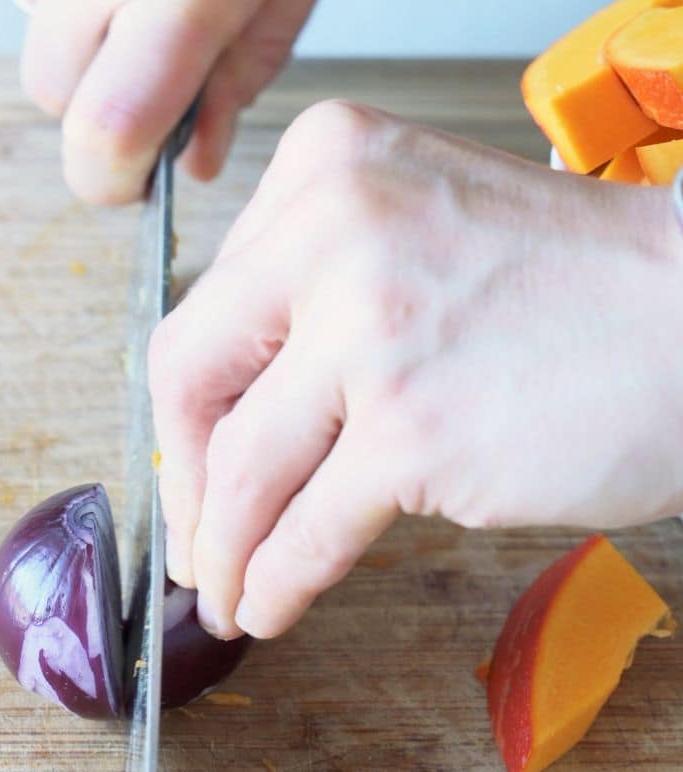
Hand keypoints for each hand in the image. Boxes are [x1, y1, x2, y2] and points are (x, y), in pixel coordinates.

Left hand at [149, 100, 682, 638]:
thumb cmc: (584, 288)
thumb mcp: (424, 234)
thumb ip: (324, 298)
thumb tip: (236, 418)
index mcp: (327, 165)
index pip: (208, 308)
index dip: (188, 412)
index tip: (191, 467)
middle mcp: (332, 229)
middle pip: (193, 378)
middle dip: (186, 487)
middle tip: (196, 547)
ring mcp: (369, 330)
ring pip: (243, 469)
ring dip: (228, 553)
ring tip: (232, 595)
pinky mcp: (414, 430)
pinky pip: (307, 531)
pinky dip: (277, 581)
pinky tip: (273, 606)